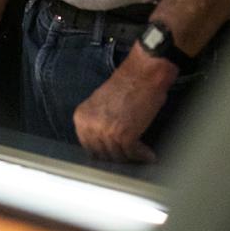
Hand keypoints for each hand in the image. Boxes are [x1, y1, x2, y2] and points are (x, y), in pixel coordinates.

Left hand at [73, 47, 176, 162]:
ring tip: (141, 154)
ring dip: (131, 157)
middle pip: (102, 154)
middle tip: (130, 155)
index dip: (104, 151)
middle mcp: (89, 125)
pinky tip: (148, 154)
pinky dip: (142, 155)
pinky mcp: (124, 135)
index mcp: (81, 117)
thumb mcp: (100, 103)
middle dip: (118, 155)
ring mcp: (106, 131)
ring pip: (118, 156)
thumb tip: (102, 143)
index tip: (115, 153)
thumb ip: (96, 122)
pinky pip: (132, 153)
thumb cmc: (126, 84)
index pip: (88, 146)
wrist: (142, 73)